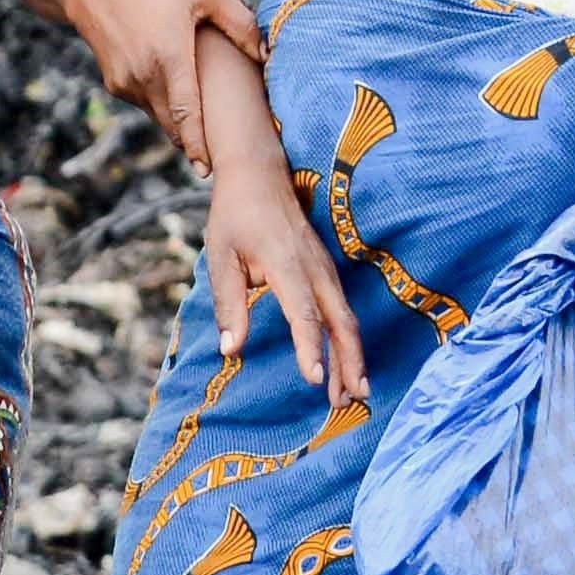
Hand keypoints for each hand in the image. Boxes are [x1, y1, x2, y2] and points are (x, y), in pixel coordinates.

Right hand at [55, 0, 269, 168]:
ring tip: (202, 120)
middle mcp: (143, 76)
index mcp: (168, 56)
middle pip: (174, 124)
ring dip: (180, 120)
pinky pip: (146, 104)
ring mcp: (125, 84)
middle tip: (218, 158)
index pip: (186, 112)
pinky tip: (174, 88)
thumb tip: (266, 54)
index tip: (207, 169)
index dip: (197, 144)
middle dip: (195, 142)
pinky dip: (163, 103)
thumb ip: (239, 22)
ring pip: (160, 116)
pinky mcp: (115, 85)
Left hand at [200, 145, 366, 412]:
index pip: (304, 314)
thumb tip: (230, 350)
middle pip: (341, 322)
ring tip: (353, 394)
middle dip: (348, 363)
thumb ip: (228, 304)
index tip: (314, 379)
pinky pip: (343, 310)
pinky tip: (348, 363)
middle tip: (349, 401)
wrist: (259, 173)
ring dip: (353, 357)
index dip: (311, 348)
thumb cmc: (235, 215)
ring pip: (348, 319)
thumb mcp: (220, 256)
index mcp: (287, 265)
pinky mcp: (327, 271)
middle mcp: (315, 268)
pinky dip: (349, 340)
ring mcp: (326, 268)